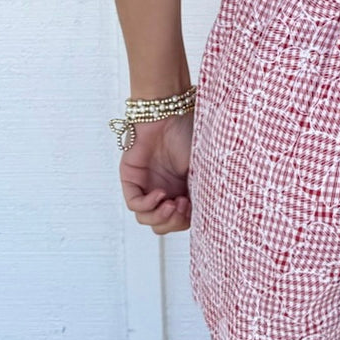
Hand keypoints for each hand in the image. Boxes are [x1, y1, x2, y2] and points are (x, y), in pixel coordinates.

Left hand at [118, 110, 193, 233]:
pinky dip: (148, 205)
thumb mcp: (202, 168)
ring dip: (161, 217)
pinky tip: (161, 194)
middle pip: (162, 225)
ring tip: (172, 203)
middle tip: (183, 206)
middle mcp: (164, 191)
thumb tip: (208, 215)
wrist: (170, 114)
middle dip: (173, 222)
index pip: (180, 220)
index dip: (186, 221)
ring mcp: (146, 186)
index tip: (194, 207)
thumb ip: (203, 192)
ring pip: (147, 218)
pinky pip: (135, 204)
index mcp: (182, 190)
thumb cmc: (189, 135)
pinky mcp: (131, 180)